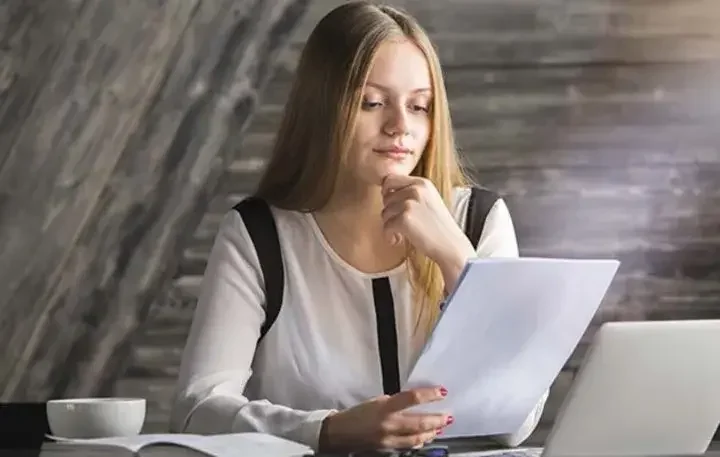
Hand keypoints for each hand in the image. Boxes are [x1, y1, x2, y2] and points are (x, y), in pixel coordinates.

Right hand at [319, 386, 452, 451]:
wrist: (340, 433)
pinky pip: (408, 446)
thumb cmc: (357, 414)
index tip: (442, 392)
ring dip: (432, 432)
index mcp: (384, 407)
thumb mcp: (376, 401)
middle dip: (437, 420)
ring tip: (441, 427)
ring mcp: (389, 439)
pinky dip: (419, 441)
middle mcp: (388, 424)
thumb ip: (394, 402)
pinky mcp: (388, 449)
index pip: (411, 398)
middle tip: (448, 417)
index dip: (429, 395)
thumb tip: (412, 402)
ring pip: (417, 437)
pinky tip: (426, 437)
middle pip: (419, 422)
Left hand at [380, 175, 473, 266]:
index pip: (390, 179)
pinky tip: (398, 240)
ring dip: (389, 225)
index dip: (386, 192)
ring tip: (402, 233)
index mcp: (422, 183)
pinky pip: (386, 226)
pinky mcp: (404, 219)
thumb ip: (411, 192)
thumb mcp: (429, 200)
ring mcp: (409, 204)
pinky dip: (389, 236)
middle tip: (399, 223)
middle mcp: (415, 189)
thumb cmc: (439, 227)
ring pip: (384, 212)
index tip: (391, 205)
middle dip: (389, 212)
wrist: (451, 245)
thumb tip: (385, 192)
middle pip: (386, 197)